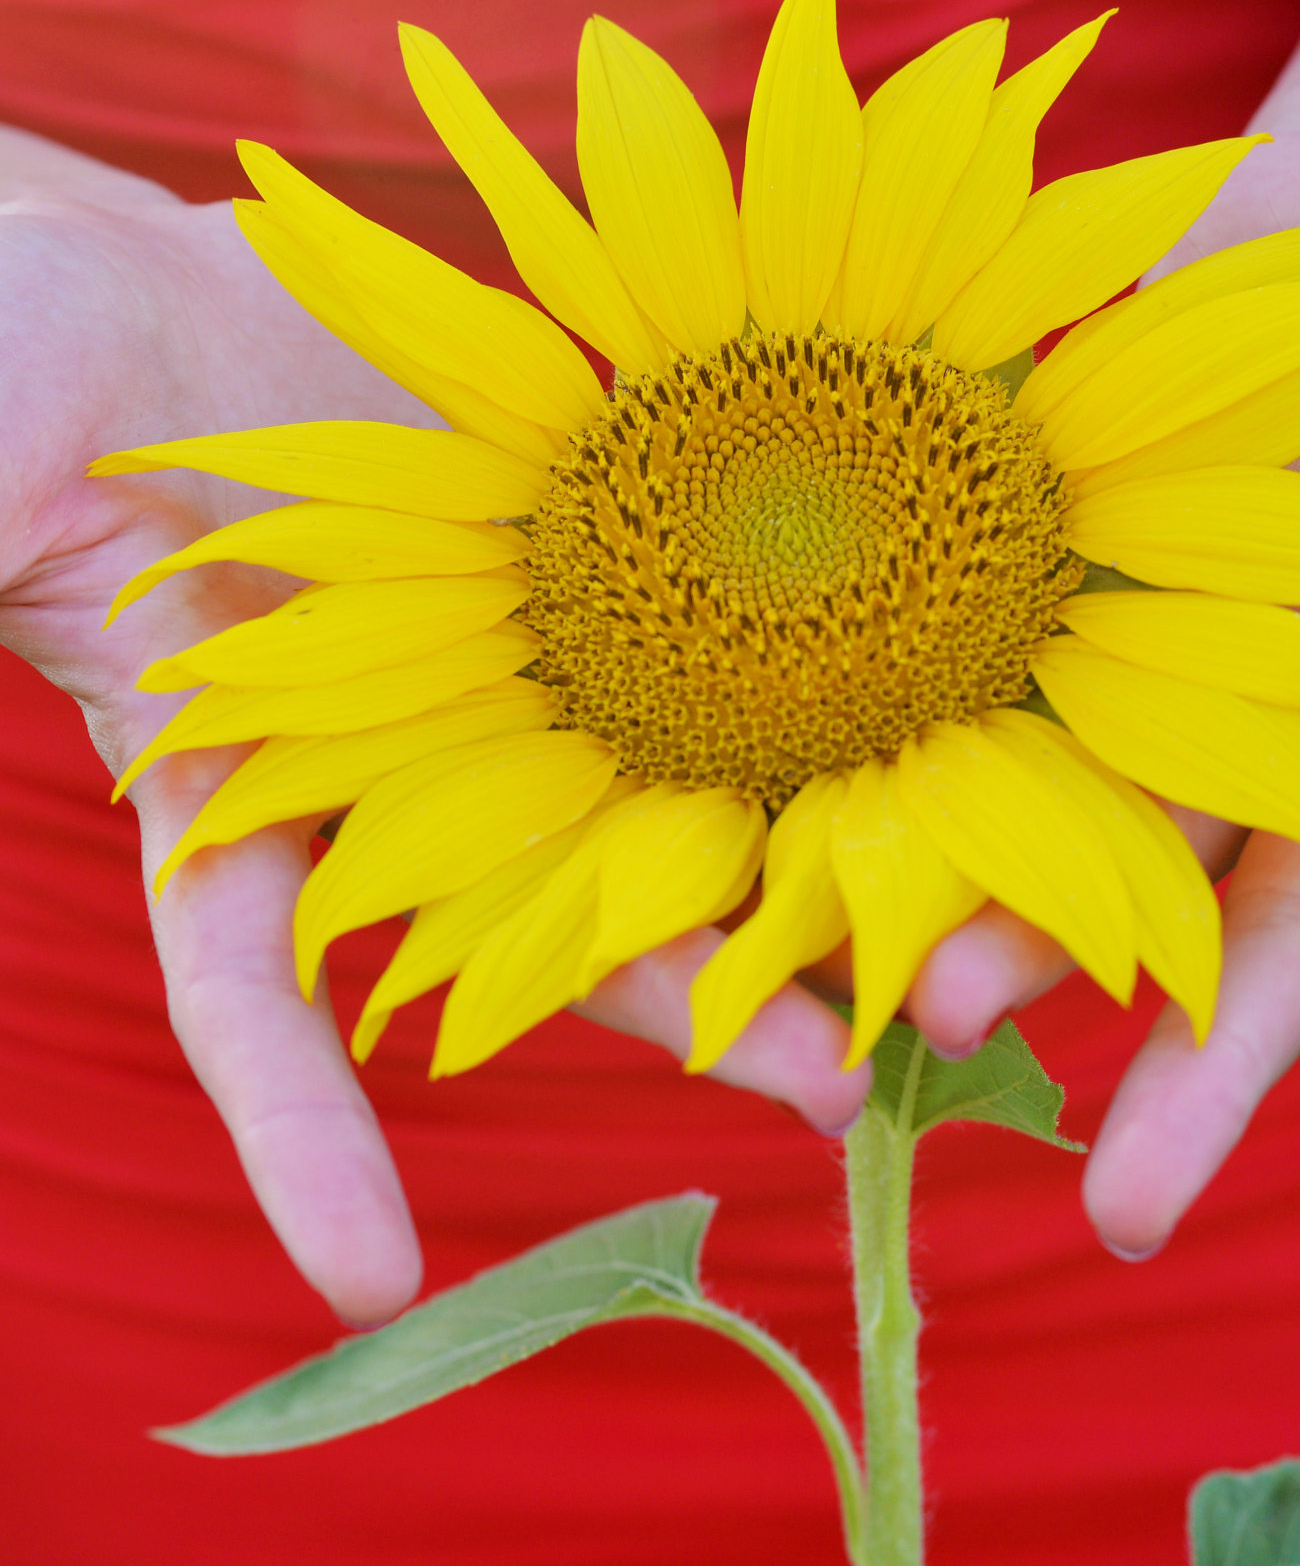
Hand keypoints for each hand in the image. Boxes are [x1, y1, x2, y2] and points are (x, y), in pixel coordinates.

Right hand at [0, 145, 867, 1327]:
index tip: (363, 1277)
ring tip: (943, 941)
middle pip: (546, 922)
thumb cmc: (25, 349)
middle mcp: (391, 770)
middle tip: (836, 1093)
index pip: (253, 991)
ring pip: (665, 802)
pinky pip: (711, 639)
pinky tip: (919, 725)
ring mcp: (502, 679)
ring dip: (792, 879)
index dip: (299, 1130)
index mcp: (226, 784)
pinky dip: (801, 692)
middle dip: (689, 1010)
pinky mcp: (593, 572)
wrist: (177, 288)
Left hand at [1038, 59, 1299, 1254]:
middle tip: (1128, 1221)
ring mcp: (1205, 644)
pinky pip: (1023, 683)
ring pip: (1123, 828)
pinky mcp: (1093, 562)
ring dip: (1042, 928)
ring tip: (935, 1019)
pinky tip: (870, 830)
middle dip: (1209, 1066)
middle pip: (1279, 921)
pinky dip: (961, 760)